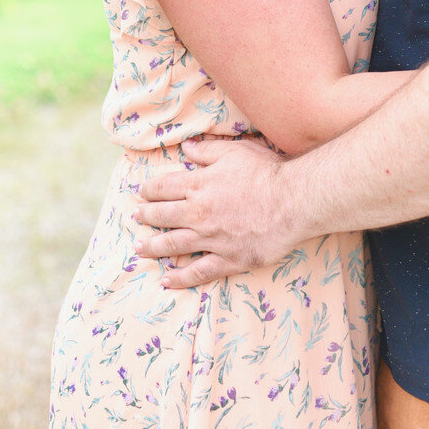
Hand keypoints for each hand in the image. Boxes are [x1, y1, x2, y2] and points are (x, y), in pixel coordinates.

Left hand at [133, 136, 292, 287]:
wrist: (292, 201)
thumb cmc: (265, 172)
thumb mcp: (234, 152)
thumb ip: (206, 151)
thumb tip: (186, 149)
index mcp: (198, 185)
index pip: (163, 188)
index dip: (148, 190)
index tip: (140, 192)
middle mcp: (198, 213)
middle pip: (163, 216)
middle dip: (146, 217)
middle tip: (135, 218)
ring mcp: (211, 239)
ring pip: (173, 245)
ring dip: (153, 247)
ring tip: (140, 249)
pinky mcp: (227, 259)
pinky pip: (198, 271)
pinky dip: (180, 277)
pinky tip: (167, 279)